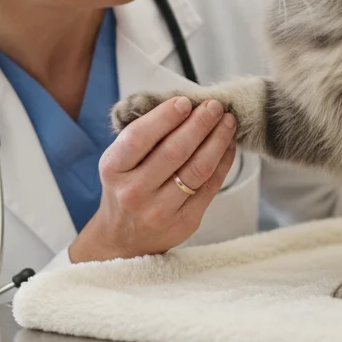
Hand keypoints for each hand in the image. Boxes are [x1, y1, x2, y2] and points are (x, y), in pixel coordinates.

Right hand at [69, 96, 237, 262]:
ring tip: (227, 122)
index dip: (165, 117)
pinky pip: (210, 187)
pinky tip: (228, 146)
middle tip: (215, 106)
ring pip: (197, 169)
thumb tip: (182, 106)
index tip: (185, 102)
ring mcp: (160, 210)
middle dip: (199, 124)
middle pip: (174, 151)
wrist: (123, 239)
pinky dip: (223, 162)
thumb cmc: (124, 188)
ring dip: (217, 141)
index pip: (140, 137)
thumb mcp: (119, 162)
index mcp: (113, 169)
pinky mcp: (185, 222)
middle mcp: (134, 191)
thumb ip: (142, 136)